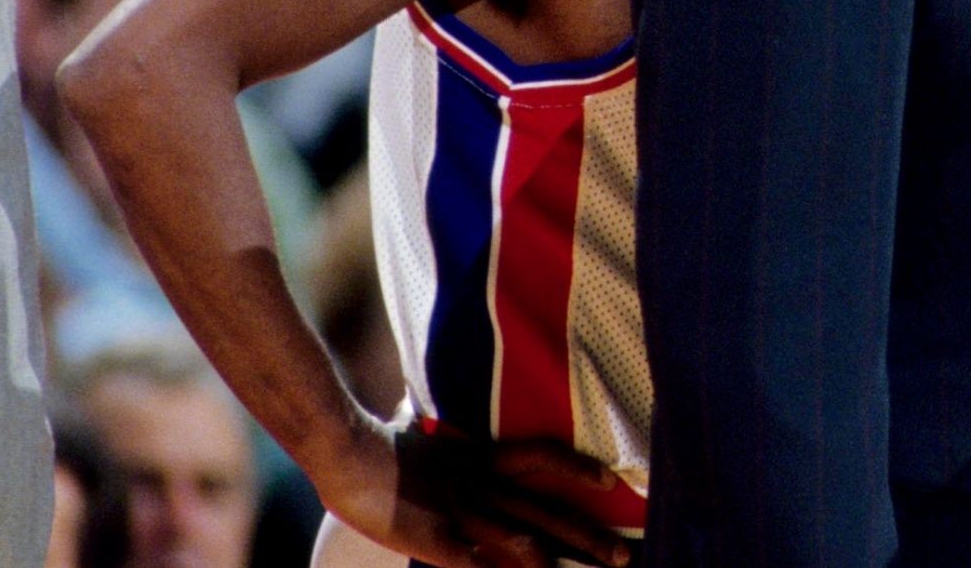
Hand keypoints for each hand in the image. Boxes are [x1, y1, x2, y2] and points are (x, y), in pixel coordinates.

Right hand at [319, 418, 635, 567]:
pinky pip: (478, 564)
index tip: (611, 480)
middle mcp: (481, 485)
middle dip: (587, 535)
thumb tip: (444, 417)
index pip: (542, 456)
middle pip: (545, 509)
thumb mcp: (429, 436)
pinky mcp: (436, 540)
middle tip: (626, 555)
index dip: (577, 467)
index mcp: (480, 459)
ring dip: (560, 559)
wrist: (344, 449)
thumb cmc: (381, 443)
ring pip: (523, 538)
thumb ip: (452, 440)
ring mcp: (461, 513)